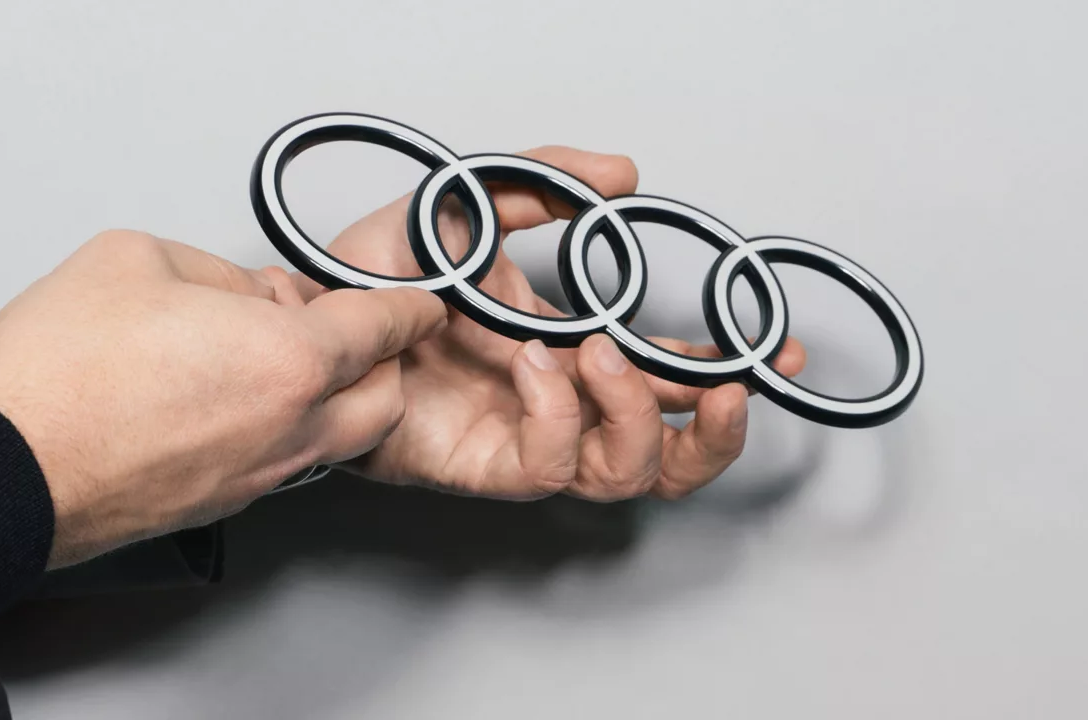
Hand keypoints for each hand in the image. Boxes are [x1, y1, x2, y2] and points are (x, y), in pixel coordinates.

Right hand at [0, 230, 446, 566]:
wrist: (1, 469)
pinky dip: (289, 424)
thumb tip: (248, 296)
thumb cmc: (59, 371)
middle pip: (383, 398)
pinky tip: (233, 394)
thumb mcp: (138, 260)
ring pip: (338, 436)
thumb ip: (219, 272)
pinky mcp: (225, 504)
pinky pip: (287, 459)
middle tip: (334, 322)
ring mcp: (261, 475)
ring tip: (271, 353)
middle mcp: (291, 428)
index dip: (411, 307)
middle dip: (383, 359)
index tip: (422, 301)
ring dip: (335, 394)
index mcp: (288, 359)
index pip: (384, 328)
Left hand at [290, 147, 805, 501]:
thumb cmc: (386, 276)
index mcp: (574, 353)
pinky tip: (533, 362)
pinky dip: (558, 413)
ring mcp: (527, 440)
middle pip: (670, 460)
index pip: (672, 385)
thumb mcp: (476, 206)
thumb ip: (548, 185)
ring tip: (595, 354)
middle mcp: (561, 406)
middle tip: (721, 388)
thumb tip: (623, 174)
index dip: (729, 378)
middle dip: (713, 432)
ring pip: (625, 475)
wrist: (314, 312)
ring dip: (632, 413)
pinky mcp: (485, 468)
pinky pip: (551, 466)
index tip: (773, 352)